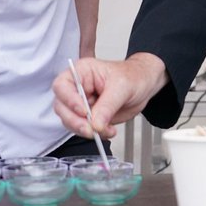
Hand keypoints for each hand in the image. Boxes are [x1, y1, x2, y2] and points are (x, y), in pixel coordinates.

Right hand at [52, 53, 168, 139]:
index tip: (83, 111)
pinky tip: (108, 130)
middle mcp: (78, 88)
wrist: (144, 85)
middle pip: (62, 107)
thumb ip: (107, 105)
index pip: (62, 85)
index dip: (69, 100)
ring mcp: (81, 104)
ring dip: (86, 130)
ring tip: (106, 130)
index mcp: (82, 72)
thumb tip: (95, 123)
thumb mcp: (122, 87)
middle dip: (75, 121)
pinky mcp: (88, 117)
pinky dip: (95, 134)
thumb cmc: (133, 76)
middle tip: (91, 129)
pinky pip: (83, 129)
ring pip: (70, 121)